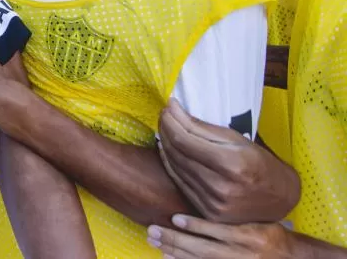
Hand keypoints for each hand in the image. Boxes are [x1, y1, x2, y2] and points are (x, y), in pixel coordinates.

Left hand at [148, 215, 297, 258]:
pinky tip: (167, 256)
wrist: (290, 258)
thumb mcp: (256, 219)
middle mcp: (241, 253)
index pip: (218, 230)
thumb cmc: (271, 232)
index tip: (175, 217)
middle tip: (152, 230)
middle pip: (202, 248)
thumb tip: (203, 190)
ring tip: (154, 240)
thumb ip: (232, 212)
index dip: (195, 225)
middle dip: (175, 239)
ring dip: (174, 250)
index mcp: (249, 235)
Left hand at [157, 99, 299, 223]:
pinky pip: (180, 183)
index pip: (184, 139)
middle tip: (165, 116)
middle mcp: (220, 186)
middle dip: (166, 130)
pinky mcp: (207, 212)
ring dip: (165, 146)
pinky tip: (168, 151)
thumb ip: (202, 127)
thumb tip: (173, 108)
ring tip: (166, 130)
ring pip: (175, 168)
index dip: (170, 121)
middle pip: (177, 153)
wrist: (280, 199)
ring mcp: (213, 203)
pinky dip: (171, 165)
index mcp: (232, 164)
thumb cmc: (260, 163)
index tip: (168, 107)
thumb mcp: (236, 139)